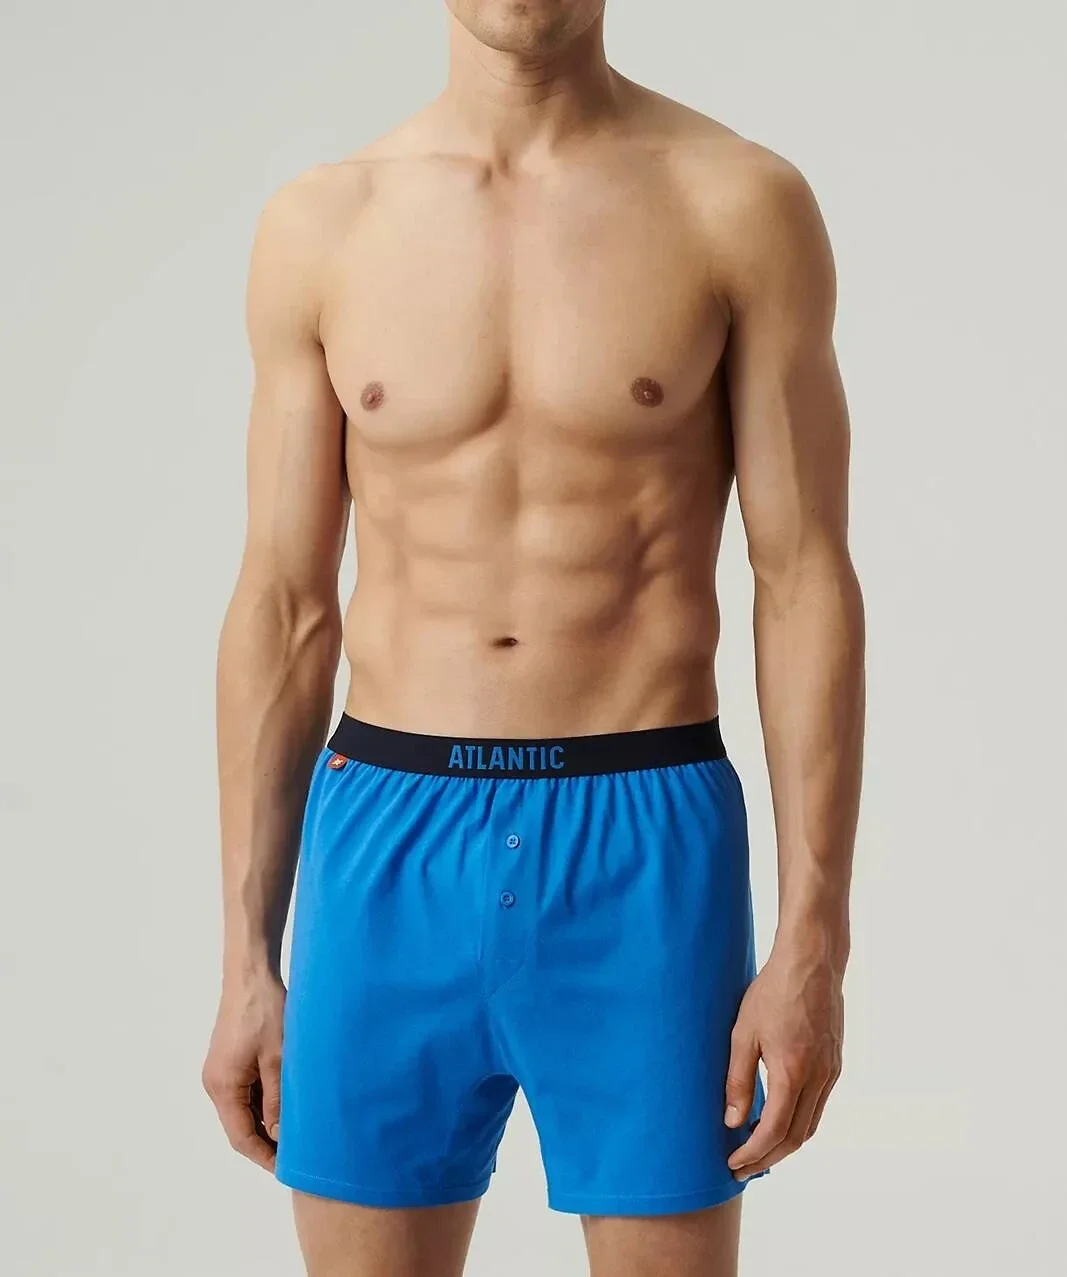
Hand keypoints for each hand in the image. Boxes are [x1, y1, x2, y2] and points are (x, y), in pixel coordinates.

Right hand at [202, 972, 285, 1170]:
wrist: (251, 974)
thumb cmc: (265, 1011)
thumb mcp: (279, 1059)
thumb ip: (279, 1100)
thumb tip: (280, 1137)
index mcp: (223, 1087)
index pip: (241, 1137)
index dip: (264, 1156)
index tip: (287, 1168)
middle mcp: (215, 1083)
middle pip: (241, 1125)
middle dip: (268, 1140)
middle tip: (299, 1149)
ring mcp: (221, 1071)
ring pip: (245, 1108)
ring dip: (268, 1118)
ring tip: (298, 1126)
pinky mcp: (229, 1059)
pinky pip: (246, 1090)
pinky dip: (265, 1099)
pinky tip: (288, 1099)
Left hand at [724, 944, 842, 1178]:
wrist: (811, 963)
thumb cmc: (773, 992)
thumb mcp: (743, 1033)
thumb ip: (738, 1079)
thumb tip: (732, 1121)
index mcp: (793, 1072)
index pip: (773, 1131)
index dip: (752, 1153)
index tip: (732, 1162)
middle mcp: (818, 1079)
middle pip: (795, 1137)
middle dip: (767, 1158)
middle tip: (741, 1167)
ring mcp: (830, 1072)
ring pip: (810, 1125)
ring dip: (784, 1145)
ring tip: (757, 1151)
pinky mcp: (835, 1064)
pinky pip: (817, 1106)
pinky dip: (798, 1123)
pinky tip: (779, 1120)